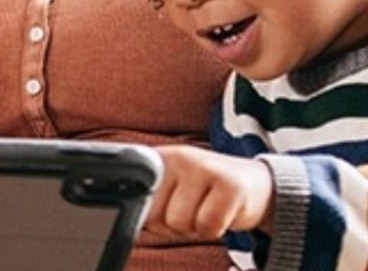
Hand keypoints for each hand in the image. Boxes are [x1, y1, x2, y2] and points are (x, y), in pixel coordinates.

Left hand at [144, 145, 272, 241]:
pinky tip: (221, 215)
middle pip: (157, 216)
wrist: (254, 183)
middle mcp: (179, 157)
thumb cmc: (205, 190)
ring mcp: (205, 169)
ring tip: (205, 211)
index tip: (165, 212)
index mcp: (160, 157)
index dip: (150, 216)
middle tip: (192, 211)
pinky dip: (214, 231)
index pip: (137, 197)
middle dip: (173, 225)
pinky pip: (208, 227)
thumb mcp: (174, 185)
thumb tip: (135, 222)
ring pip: (180, 223)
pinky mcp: (231, 187)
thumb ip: (151, 197)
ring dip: (194, 228)